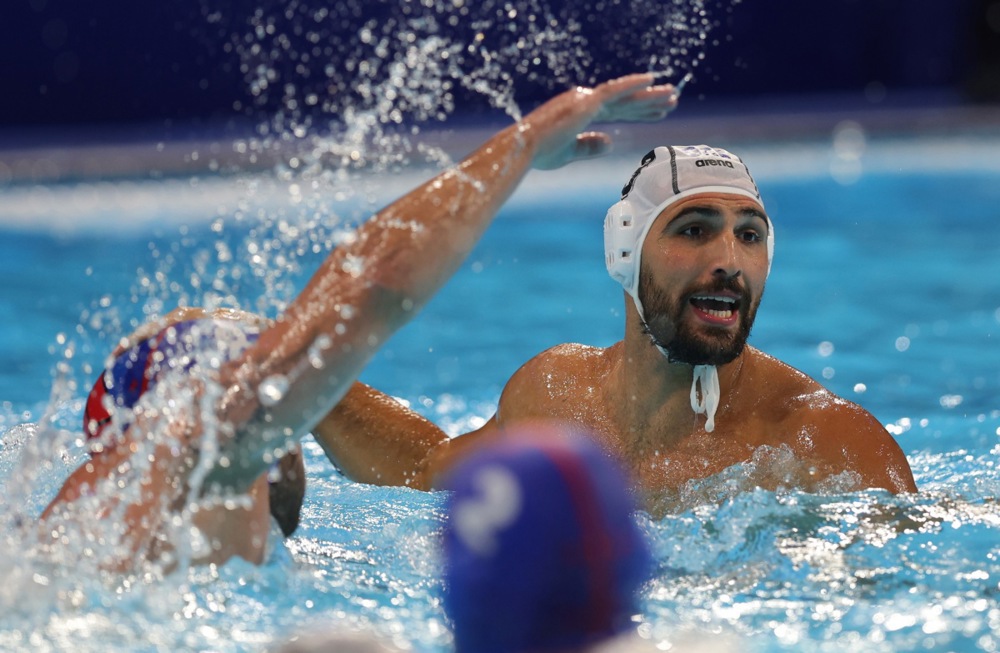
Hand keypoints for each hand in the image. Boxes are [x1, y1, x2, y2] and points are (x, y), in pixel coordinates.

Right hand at [526, 73, 678, 170]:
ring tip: (673, 94)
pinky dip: (633, 84)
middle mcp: (586, 102)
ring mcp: (587, 100)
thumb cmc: (541, 153)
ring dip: (650, 95)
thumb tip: (610, 142)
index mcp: (582, 113)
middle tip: (673, 100)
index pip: (617, 110)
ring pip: (625, 95)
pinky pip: (615, 90)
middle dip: (650, 102)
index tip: (658, 113)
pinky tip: (652, 80)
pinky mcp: (587, 101)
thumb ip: (590, 146)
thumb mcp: (570, 152)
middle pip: (625, 102)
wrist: (526, 148)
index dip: (639, 111)